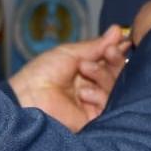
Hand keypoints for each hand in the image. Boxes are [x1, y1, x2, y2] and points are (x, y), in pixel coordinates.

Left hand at [8, 25, 131, 131]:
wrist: (28, 96)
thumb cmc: (42, 73)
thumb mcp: (70, 53)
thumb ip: (96, 46)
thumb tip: (117, 31)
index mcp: (84, 70)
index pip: (109, 61)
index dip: (116, 51)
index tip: (122, 41)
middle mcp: (91, 86)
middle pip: (116, 74)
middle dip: (115, 61)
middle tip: (109, 52)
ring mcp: (92, 103)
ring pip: (114, 88)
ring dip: (102, 74)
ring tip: (85, 68)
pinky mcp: (93, 119)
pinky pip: (107, 105)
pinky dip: (98, 95)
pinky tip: (84, 93)